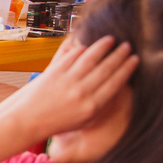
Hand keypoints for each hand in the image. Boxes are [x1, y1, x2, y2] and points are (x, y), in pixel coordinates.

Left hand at [0, 36, 138, 144]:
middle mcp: (81, 93)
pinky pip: (72, 56)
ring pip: (90, 58)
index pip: (115, 83)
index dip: (127, 69)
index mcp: (92, 107)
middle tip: (127, 46)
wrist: (27, 121)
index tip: (135, 59)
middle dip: (119, 55)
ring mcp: (67, 81)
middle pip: (106, 68)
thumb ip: (99, 105)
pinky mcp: (54, 72)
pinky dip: (81, 49)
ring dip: (103, 46)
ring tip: (111, 39)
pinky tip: (87, 45)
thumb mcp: (83, 121)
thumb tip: (114, 85)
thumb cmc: (56, 122)